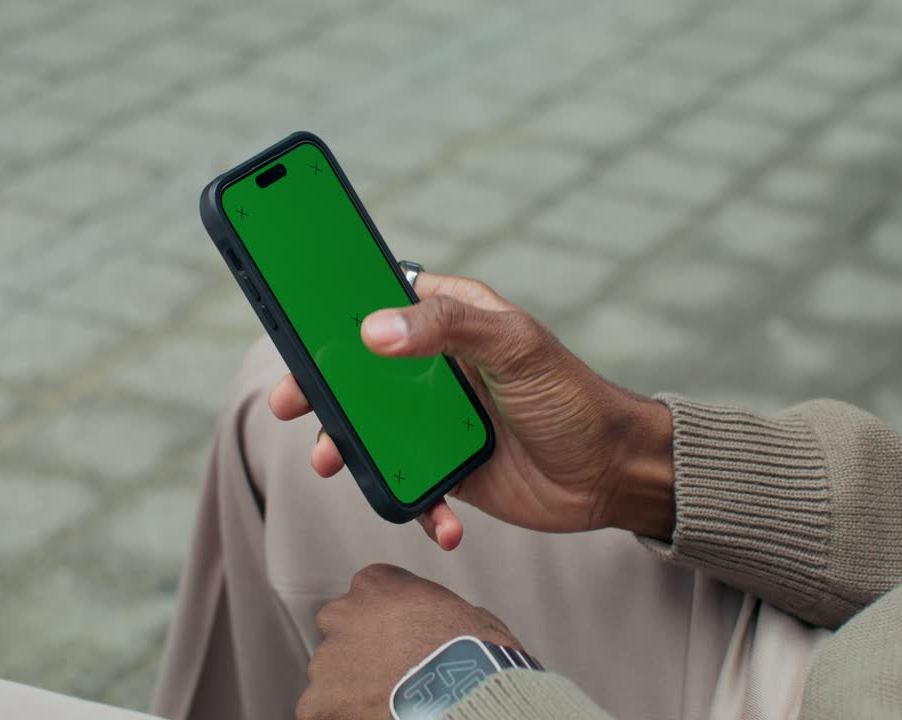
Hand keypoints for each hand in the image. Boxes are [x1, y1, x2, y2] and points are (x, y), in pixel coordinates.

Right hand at [269, 272, 675, 549]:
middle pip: (357, 373)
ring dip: (346, 449)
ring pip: (371, 433)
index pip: (379, 300)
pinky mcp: (448, 470)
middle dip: (318, 389)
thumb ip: (449, 329)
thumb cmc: (573, 395)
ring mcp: (438, 422)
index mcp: (450, 320)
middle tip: (288, 404)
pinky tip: (440, 521)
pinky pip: (411, 486)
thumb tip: (374, 331)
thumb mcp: (517, 347)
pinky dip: (415, 506)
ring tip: (331, 463)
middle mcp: (435, 369)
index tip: (289, 316)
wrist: (613, 474)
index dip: (332, 308)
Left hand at [297, 563, 520, 719]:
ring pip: (330, 674)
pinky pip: (321, 710)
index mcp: (376, 583)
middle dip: (362, 652)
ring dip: (352, 687)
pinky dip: (341, 715)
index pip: (367, 594)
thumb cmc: (473, 653)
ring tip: (388, 702)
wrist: (466, 691)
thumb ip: (431, 610)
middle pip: (342, 632)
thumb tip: (439, 626)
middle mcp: (344, 614)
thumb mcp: (462, 610)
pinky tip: (373, 717)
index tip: (400, 638)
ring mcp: (328, 658)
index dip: (385, 621)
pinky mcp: (318, 701)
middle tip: (393, 674)